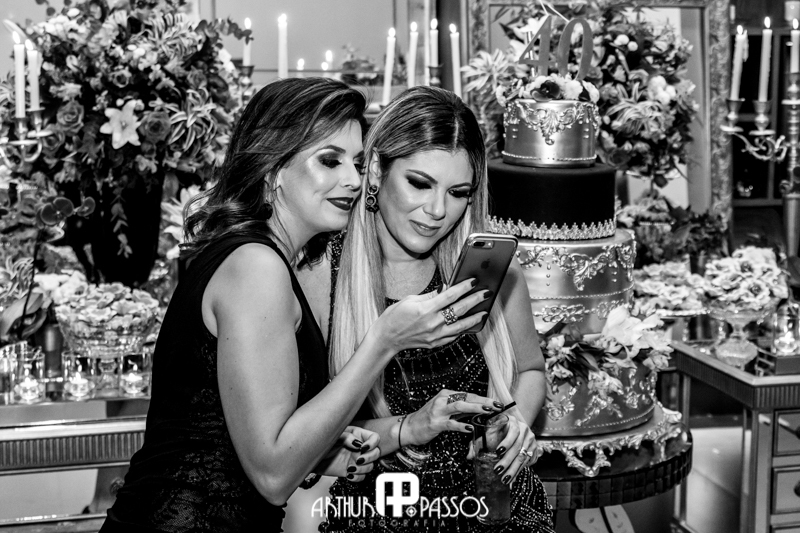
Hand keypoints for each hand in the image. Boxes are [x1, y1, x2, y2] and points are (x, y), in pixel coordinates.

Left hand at [314, 426, 380, 481]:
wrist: (310, 457)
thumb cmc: (320, 442)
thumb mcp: (335, 436)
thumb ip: (348, 437)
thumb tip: (358, 443)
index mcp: (357, 435)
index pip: (374, 438)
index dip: (372, 443)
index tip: (363, 448)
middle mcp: (358, 448)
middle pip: (376, 453)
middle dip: (369, 458)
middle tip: (358, 459)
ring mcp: (355, 459)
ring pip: (370, 466)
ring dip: (362, 469)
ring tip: (351, 468)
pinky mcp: (351, 471)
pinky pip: (362, 477)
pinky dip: (357, 477)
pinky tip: (349, 474)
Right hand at [373, 279, 490, 353]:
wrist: (386, 338)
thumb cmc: (395, 316)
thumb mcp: (410, 300)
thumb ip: (430, 295)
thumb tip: (446, 289)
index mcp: (425, 309)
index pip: (450, 295)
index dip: (463, 287)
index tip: (474, 281)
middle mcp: (432, 323)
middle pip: (459, 309)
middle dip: (475, 300)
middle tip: (486, 293)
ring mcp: (434, 335)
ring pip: (461, 326)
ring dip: (474, 318)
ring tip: (484, 312)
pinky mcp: (435, 343)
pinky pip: (453, 336)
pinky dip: (463, 329)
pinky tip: (470, 324)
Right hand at [404, 389, 502, 446]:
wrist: (409, 427)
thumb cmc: (428, 418)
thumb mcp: (444, 409)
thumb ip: (460, 409)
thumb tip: (479, 409)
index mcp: (446, 394)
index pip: (468, 394)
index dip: (483, 398)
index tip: (496, 402)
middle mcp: (442, 399)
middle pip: (466, 398)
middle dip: (483, 401)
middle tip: (497, 405)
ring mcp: (438, 411)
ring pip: (459, 406)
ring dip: (475, 408)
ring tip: (488, 410)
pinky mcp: (435, 423)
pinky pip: (451, 423)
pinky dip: (461, 425)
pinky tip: (470, 428)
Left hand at [469, 415, 540, 485]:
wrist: (513, 426)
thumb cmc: (499, 430)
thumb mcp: (488, 432)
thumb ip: (478, 443)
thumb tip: (469, 456)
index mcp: (513, 422)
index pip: (513, 431)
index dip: (506, 442)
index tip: (498, 452)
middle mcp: (525, 430)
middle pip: (517, 447)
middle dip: (507, 460)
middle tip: (498, 470)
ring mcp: (531, 440)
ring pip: (523, 456)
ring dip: (513, 469)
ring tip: (505, 479)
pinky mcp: (534, 449)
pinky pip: (527, 462)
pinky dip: (519, 471)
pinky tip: (512, 478)